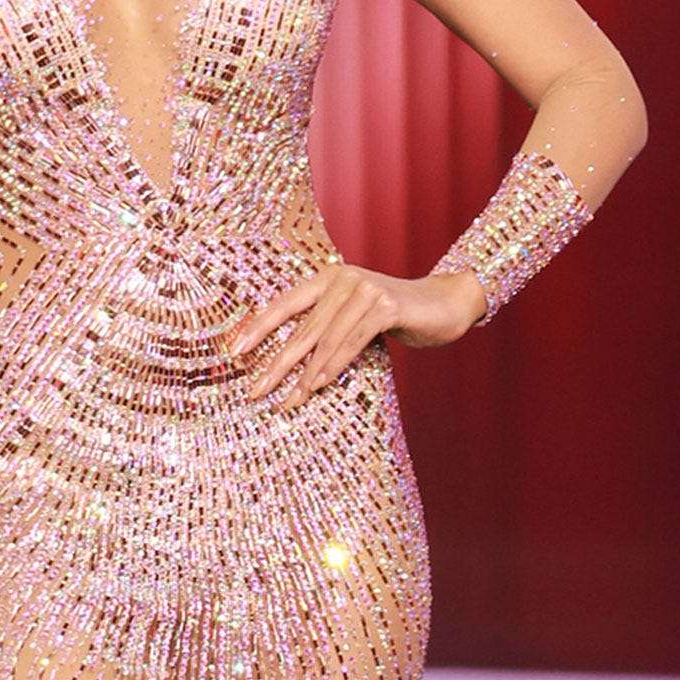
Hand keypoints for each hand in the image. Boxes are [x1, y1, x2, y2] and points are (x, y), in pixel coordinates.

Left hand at [231, 266, 484, 405]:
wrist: (445, 303)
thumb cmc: (393, 314)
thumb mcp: (353, 315)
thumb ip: (325, 327)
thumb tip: (286, 361)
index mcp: (326, 278)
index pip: (282, 305)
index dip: (257, 329)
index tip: (233, 353)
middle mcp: (340, 279)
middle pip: (300, 328)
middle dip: (276, 364)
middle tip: (256, 391)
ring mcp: (364, 290)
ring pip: (324, 340)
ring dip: (304, 375)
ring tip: (287, 400)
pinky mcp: (386, 305)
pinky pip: (352, 342)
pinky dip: (333, 366)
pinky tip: (318, 385)